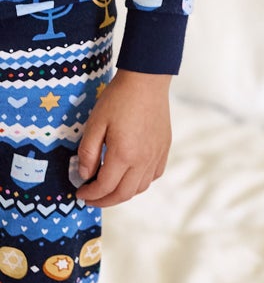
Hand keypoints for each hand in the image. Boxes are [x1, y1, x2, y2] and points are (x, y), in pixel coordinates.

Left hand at [76, 70, 171, 206]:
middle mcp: (143, 161)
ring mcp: (156, 156)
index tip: (79, 192)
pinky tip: (129, 176)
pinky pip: (153, 176)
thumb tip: (85, 174)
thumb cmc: (118, 100)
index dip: (90, 194)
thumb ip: (88, 152)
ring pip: (140, 188)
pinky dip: (140, 182)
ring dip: (122, 193)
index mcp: (124, 155)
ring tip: (108, 188)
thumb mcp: (94, 124)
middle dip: (105, 201)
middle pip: (124, 194)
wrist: (146, 82)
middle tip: (91, 198)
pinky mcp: (164, 150)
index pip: (105, 187)